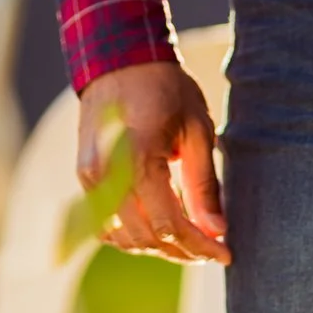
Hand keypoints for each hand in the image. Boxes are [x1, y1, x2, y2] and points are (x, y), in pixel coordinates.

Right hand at [78, 62, 230, 263]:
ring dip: (160, 247)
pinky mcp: (86, 181)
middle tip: (213, 248)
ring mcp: (90, 180)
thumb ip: (204, 185)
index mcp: (136, 159)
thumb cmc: (163, 88)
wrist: (117, 58)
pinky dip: (136, 236)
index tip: (226, 253)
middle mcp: (106, 176)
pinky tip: (161, 230)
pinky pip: (109, 225)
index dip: (200, 246)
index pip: (169, 226)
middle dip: (183, 251)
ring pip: (126, 238)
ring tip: (190, 240)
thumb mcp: (197, 131)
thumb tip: (216, 231)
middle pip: (147, 238)